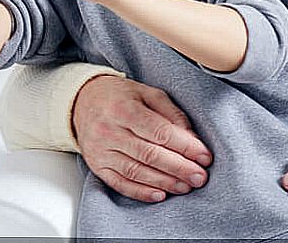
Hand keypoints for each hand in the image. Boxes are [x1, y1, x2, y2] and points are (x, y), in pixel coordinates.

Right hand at [72, 75, 213, 202]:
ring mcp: (101, 151)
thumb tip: (191, 137)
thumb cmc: (121, 96)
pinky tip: (160, 195)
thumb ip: (171, 113)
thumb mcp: (148, 93)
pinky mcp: (97, 166)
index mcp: (125, 109)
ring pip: (136, 171)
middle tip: (200, 176)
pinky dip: (140, 192)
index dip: (185, 146)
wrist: (83, 101)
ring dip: (164, 182)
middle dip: (179, 168)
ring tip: (185, 186)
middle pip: (150, 154)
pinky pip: (119, 183)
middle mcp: (110, 131)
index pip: (160, 132)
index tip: (204, 156)